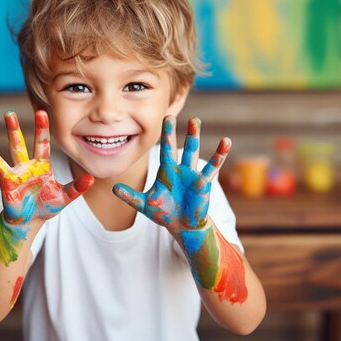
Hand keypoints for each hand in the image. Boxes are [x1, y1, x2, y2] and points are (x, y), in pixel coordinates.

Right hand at [0, 110, 93, 268]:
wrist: (29, 221)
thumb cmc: (46, 207)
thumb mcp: (64, 197)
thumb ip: (77, 188)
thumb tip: (92, 179)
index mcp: (42, 165)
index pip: (43, 143)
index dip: (43, 128)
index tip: (43, 111)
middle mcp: (29, 165)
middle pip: (29, 141)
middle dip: (32, 126)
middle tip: (34, 108)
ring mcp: (17, 171)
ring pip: (14, 148)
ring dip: (12, 132)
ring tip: (8, 114)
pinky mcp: (6, 180)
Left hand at [113, 116, 246, 302]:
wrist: (182, 225)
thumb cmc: (164, 213)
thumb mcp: (144, 204)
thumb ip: (130, 196)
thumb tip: (114, 188)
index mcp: (166, 171)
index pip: (164, 149)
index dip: (164, 135)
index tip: (165, 118)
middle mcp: (179, 169)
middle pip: (176, 146)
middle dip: (173, 132)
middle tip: (170, 115)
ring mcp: (192, 174)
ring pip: (192, 152)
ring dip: (194, 137)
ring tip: (196, 120)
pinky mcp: (203, 183)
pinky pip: (212, 168)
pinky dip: (219, 155)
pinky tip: (226, 142)